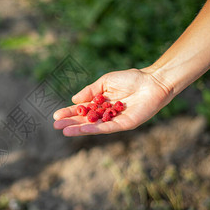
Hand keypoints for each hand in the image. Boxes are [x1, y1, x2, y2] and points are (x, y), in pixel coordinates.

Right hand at [53, 68, 172, 135]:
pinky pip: (107, 128)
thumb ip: (90, 91)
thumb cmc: (131, 78)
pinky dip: (94, 129)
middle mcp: (106, 113)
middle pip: (85, 120)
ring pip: (94, 126)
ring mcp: (114, 120)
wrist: (152, 82)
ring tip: (64, 131)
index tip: (56, 116)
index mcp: (100, 102)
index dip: (70, 113)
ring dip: (79, 129)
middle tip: (56, 126)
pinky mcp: (124, 124)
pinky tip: (83, 129)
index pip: (82, 109)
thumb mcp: (105, 82)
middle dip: (71, 123)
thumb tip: (74, 100)